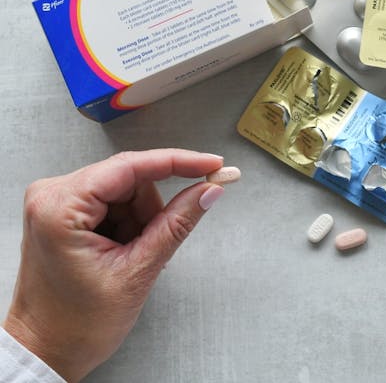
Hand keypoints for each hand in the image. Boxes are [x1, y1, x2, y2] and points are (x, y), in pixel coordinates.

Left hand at [3, 149, 226, 381]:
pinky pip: (113, 202)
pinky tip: (124, 252)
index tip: (212, 164)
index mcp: (61, 207)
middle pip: (129, 179)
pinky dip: (130, 225)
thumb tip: (208, 191)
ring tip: (133, 257)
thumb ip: (177, 224)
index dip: (177, 162)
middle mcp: (52, 195)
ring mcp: (56, 202)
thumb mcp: (138, 272)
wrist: (47, 349)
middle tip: (158, 244)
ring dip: (142, 220)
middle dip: (153, 209)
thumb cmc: (76, 323)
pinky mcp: (63, 212)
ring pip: (125, 191)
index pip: (130, 167)